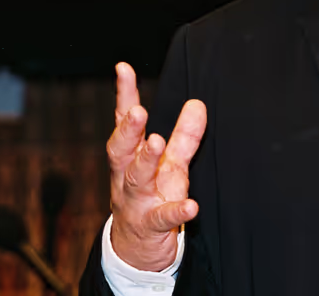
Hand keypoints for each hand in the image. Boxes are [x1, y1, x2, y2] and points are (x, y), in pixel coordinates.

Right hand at [107, 62, 206, 270]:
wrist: (137, 250)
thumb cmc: (152, 197)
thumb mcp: (171, 165)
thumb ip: (184, 136)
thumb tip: (198, 103)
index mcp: (130, 158)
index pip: (124, 122)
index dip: (124, 95)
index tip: (123, 69)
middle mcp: (127, 177)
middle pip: (121, 151)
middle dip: (127, 131)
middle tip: (138, 112)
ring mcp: (136, 203)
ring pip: (136, 180)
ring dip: (145, 160)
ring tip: (157, 142)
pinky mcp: (151, 226)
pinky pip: (162, 218)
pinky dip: (177, 211)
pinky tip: (192, 205)